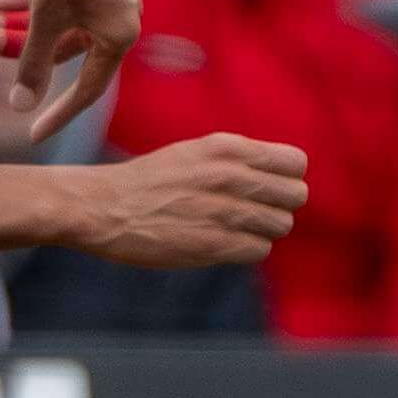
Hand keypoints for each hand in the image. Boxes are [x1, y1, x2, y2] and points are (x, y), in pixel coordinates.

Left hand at [0, 0, 139, 140]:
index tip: (30, 137)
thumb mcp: (45, 12)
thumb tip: (19, 105)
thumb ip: (32, 60)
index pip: (85, 90)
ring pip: (52, 26)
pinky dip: (25, 5)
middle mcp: (117, 21)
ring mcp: (105, 0)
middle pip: (58, 52)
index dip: (56, 114)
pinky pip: (57, 4)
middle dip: (10, 48)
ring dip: (11, 27)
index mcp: (118, 37)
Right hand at [69, 134, 306, 266]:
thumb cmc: (148, 181)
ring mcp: (224, 211)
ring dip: (261, 230)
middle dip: (278, 206)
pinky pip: (259, 249)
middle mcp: (231, 176)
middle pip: (296, 196)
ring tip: (231, 229)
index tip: (265, 188)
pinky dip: (245, 249)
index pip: (296, 163)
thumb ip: (239, 162)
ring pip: (281, 225)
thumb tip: (280, 179)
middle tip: (251, 212)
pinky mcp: (214, 244)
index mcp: (228, 148)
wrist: (100, 207)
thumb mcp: (196, 153)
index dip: (285, 178)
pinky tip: (219, 243)